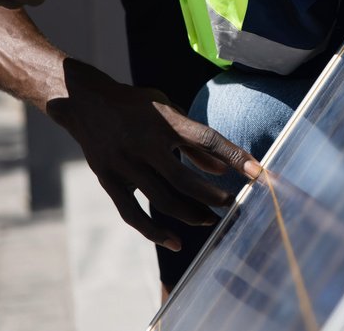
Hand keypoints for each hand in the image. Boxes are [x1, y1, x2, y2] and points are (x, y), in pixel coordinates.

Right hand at [46, 59, 260, 247]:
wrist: (85, 102)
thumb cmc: (136, 105)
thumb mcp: (168, 110)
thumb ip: (194, 142)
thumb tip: (222, 170)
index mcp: (166, 121)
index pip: (208, 141)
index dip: (235, 158)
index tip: (258, 174)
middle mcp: (146, 143)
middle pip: (186, 179)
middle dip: (214, 197)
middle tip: (232, 205)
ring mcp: (126, 164)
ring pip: (163, 199)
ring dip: (191, 214)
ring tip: (210, 220)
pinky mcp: (109, 180)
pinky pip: (133, 214)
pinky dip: (154, 232)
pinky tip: (174, 241)